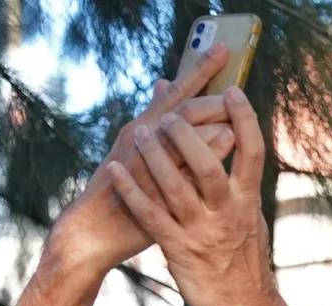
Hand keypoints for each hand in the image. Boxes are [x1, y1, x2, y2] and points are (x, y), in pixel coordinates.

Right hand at [49, 43, 237, 276]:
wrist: (94, 230)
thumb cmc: (122, 189)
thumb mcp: (134, 148)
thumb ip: (155, 119)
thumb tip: (165, 83)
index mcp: (143, 128)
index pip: (177, 94)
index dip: (199, 70)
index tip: (223, 50)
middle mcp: (143, 141)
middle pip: (183, 111)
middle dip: (212, 96)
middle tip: (237, 84)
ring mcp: (147, 168)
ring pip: (181, 141)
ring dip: (209, 127)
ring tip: (235, 116)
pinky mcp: (152, 196)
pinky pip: (180, 176)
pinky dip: (200, 162)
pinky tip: (221, 151)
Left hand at [108, 86, 297, 305]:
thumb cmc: (244, 257)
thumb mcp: (250, 216)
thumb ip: (239, 180)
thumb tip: (235, 142)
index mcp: (249, 201)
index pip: (252, 151)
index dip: (244, 119)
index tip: (232, 90)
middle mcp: (228, 213)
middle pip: (209, 163)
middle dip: (189, 134)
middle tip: (173, 114)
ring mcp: (202, 231)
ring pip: (176, 186)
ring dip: (155, 155)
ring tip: (142, 131)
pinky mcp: (178, 249)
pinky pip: (151, 215)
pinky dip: (132, 190)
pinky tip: (115, 169)